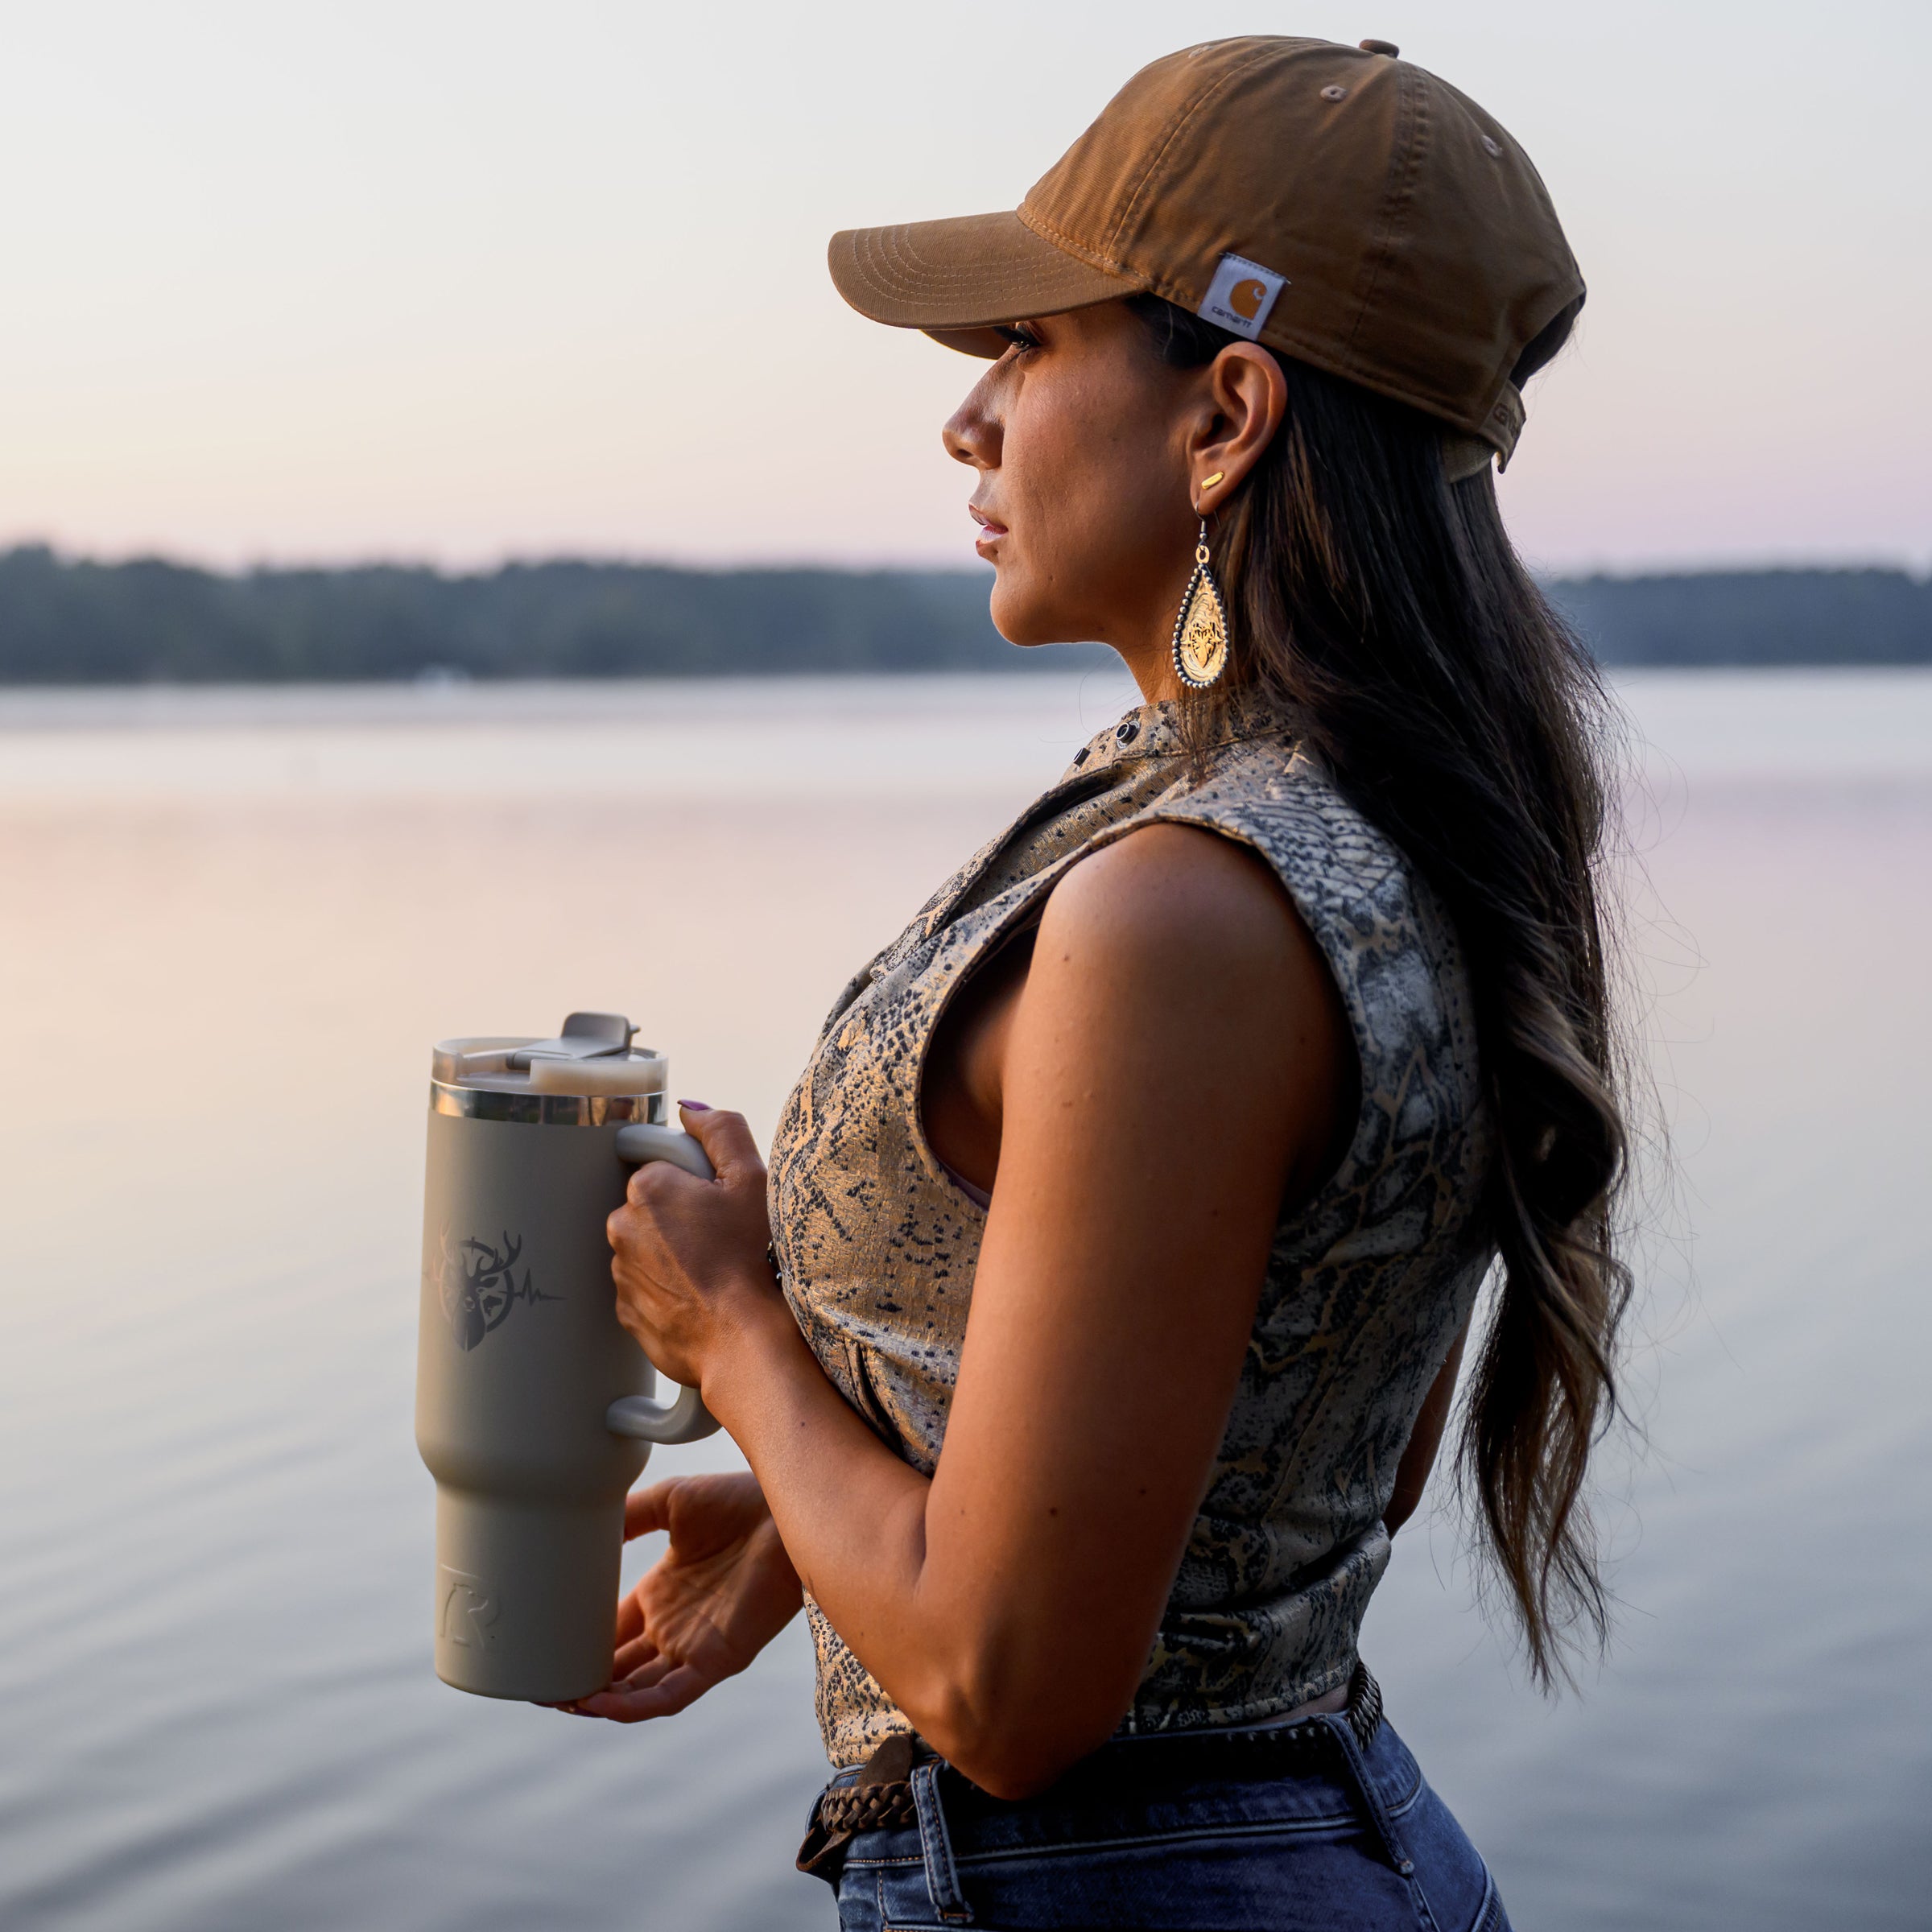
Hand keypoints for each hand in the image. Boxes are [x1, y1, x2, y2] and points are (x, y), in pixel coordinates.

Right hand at [558, 1474, 802, 1722]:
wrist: (782, 1508)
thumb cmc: (735, 1501)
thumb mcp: (669, 1503)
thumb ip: (627, 1516)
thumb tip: (581, 1521)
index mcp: (660, 1595)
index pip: (609, 1631)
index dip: (577, 1645)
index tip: (537, 1649)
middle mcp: (673, 1627)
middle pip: (618, 1668)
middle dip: (580, 1681)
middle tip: (537, 1685)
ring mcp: (694, 1647)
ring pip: (637, 1691)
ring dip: (599, 1701)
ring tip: (559, 1700)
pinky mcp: (717, 1660)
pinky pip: (671, 1695)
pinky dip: (635, 1706)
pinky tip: (601, 1704)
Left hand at [606, 1103, 779, 1391]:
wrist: (744, 1342)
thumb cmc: (752, 1261)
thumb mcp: (752, 1181)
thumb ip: (721, 1130)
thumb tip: (691, 1111)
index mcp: (648, 1188)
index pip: (666, 1167)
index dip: (699, 1182)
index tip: (720, 1204)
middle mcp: (623, 1228)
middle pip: (656, 1208)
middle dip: (685, 1217)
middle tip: (726, 1237)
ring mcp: (622, 1273)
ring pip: (651, 1249)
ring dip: (677, 1254)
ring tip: (718, 1272)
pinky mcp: (627, 1312)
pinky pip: (649, 1287)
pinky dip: (672, 1289)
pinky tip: (704, 1297)